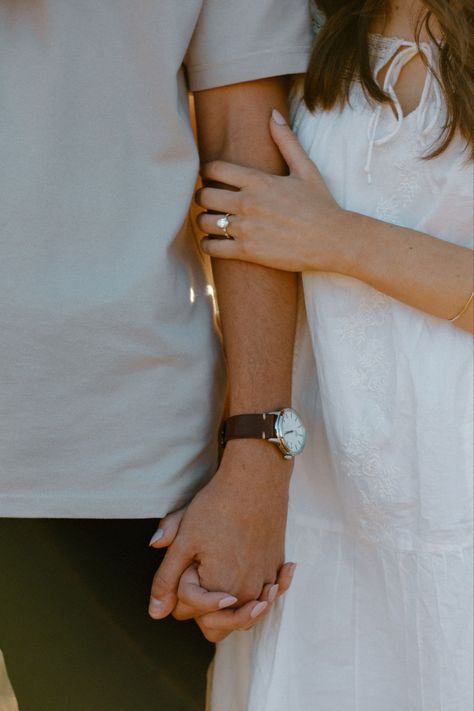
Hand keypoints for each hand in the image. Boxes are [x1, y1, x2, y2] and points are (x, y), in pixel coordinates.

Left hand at [148, 505, 296, 641]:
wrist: (255, 480)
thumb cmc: (216, 507)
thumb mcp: (183, 541)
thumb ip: (166, 581)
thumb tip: (155, 613)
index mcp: (219, 590)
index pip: (188, 613)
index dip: (180, 591)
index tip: (188, 564)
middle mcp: (246, 594)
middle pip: (217, 626)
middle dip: (204, 610)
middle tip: (200, 577)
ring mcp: (266, 582)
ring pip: (244, 615)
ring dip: (233, 607)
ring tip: (222, 584)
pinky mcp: (278, 568)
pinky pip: (268, 596)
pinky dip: (262, 593)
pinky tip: (256, 578)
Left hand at [196, 109, 347, 272]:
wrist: (334, 241)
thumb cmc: (321, 205)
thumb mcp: (306, 169)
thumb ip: (286, 141)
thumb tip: (273, 114)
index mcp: (258, 180)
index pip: (215, 169)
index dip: (206, 172)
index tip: (208, 176)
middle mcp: (248, 203)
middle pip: (204, 195)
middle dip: (202, 197)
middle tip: (207, 201)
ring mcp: (246, 228)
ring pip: (204, 222)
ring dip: (203, 221)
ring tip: (210, 222)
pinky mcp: (247, 251)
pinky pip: (212, 247)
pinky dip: (208, 244)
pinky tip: (213, 242)